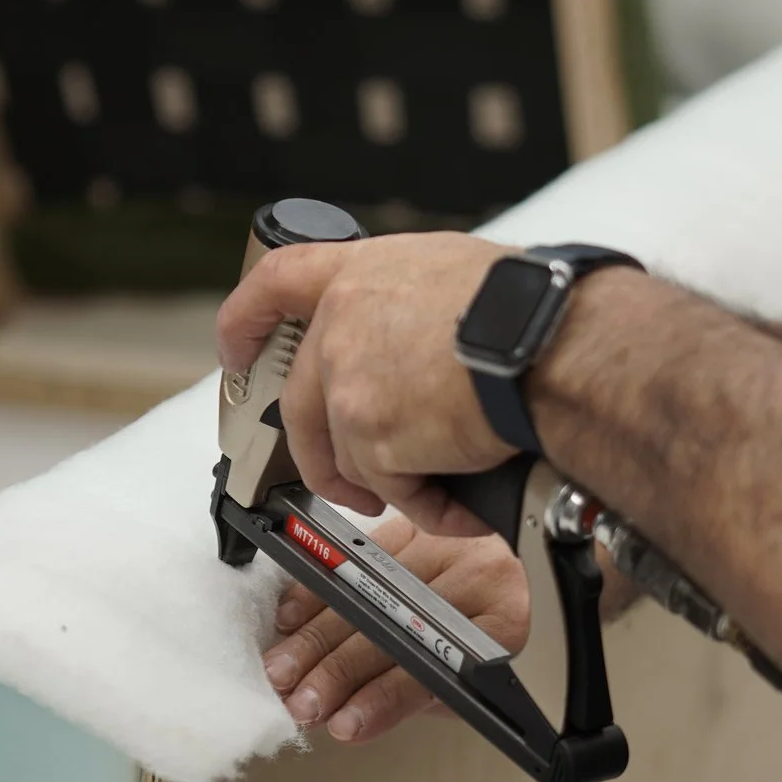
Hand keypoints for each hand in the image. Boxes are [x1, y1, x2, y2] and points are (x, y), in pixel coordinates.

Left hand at [215, 232, 512, 531]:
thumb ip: (405, 305)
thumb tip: (416, 340)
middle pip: (299, 406)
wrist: (545, 342)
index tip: (235, 350)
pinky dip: (432, 508)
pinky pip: (396, 492)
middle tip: (355, 486)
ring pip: (348, 458)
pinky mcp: (370, 440)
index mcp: (359, 276)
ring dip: (396, 483)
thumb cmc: (526, 304)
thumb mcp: (451, 273)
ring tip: (444, 486)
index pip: (276, 284)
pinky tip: (464, 503)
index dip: (246, 320)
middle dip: (323, 459)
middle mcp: (339, 328)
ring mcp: (348, 387)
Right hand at [260, 521, 527, 743]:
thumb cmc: (480, 641)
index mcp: (501, 622)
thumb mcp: (459, 681)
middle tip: (302, 701)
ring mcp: (442, 542)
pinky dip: (315, 591)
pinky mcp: (410, 525)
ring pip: (366, 591)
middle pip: (396, 624)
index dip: (383, 697)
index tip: (345, 724)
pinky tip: (292, 619)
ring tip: (285, 670)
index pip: (436, 664)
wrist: (496, 578)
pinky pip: (352, 557)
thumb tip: (348, 717)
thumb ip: (409, 697)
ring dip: (315, 635)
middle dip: (338, 670)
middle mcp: (478, 574)